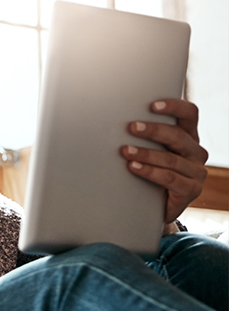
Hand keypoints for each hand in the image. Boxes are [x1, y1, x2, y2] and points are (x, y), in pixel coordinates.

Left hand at [121, 99, 208, 223]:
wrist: (155, 205)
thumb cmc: (150, 170)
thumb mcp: (150, 149)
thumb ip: (143, 134)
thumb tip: (114, 118)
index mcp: (188, 135)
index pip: (189, 114)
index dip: (174, 107)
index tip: (152, 105)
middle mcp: (195, 151)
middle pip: (177, 136)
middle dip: (153, 130)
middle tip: (131, 127)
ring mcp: (196, 171)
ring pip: (171, 159)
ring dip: (146, 153)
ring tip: (125, 151)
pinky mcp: (191, 190)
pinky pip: (170, 178)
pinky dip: (150, 171)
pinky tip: (134, 167)